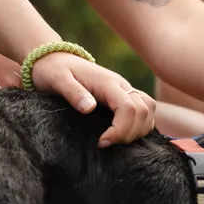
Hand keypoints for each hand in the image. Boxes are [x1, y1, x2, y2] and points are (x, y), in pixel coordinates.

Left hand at [31, 52, 155, 147]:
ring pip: (149, 110)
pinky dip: (140, 125)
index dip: (120, 130)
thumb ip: (73, 92)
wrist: (56, 60)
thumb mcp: (58, 80)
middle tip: (107, 143)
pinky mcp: (125, 96)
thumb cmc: (55, 71)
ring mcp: (126, 90)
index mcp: (108, 83)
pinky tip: (123, 135)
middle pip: (143, 111)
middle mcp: (122, 85)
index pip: (128, 108)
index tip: (102, 142)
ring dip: (138, 130)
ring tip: (116, 141)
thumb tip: (89, 108)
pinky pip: (145, 111)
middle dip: (130, 133)